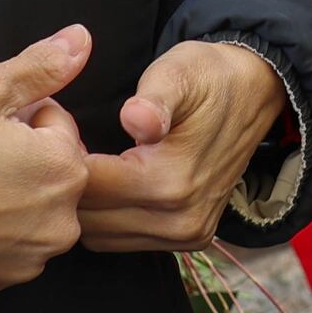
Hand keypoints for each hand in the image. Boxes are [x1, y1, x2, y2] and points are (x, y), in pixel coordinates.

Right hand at [0, 25, 92, 291]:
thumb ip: (42, 65)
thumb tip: (82, 38)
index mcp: (65, 168)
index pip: (57, 125)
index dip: (20, 118)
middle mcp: (62, 219)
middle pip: (52, 171)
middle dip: (24, 158)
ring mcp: (33, 256)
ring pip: (36, 210)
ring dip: (15, 196)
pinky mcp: (5, 279)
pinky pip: (13, 245)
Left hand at [75, 38, 288, 252]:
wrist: (254, 93)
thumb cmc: (208, 77)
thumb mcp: (179, 71)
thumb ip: (154, 97)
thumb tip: (137, 120)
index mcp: (171, 182)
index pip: (89, 187)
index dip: (64, 157)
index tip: (57, 130)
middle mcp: (180, 220)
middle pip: (90, 218)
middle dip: (69, 185)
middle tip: (66, 147)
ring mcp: (186, 235)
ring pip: (100, 236)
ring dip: (86, 205)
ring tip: (88, 164)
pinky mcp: (188, 240)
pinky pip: (122, 241)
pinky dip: (106, 217)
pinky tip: (107, 184)